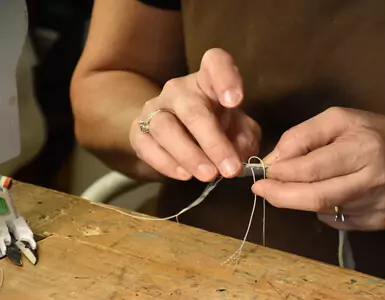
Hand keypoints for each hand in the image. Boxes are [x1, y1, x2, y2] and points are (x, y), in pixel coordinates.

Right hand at [130, 48, 260, 181]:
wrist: (176, 139)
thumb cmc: (218, 129)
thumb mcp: (240, 131)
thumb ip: (245, 139)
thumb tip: (238, 156)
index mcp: (208, 81)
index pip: (215, 63)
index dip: (225, 78)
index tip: (235, 101)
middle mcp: (179, 90)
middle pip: (192, 109)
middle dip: (213, 142)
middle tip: (230, 169)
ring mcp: (155, 109)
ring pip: (166, 127)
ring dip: (189, 154)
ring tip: (208, 175)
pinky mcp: (138, 132)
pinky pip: (147, 146)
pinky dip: (166, 163)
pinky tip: (184, 175)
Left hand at [252, 107, 384, 230]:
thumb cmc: (372, 132)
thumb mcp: (338, 119)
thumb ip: (302, 136)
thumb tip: (273, 161)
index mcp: (364, 149)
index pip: (312, 168)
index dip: (282, 173)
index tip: (262, 173)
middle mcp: (373, 181)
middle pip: (315, 198)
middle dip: (280, 196)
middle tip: (260, 190)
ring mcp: (377, 206)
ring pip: (322, 210)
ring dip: (299, 198)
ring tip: (298, 182)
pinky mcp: (378, 222)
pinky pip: (334, 220)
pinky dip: (321, 207)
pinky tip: (332, 190)